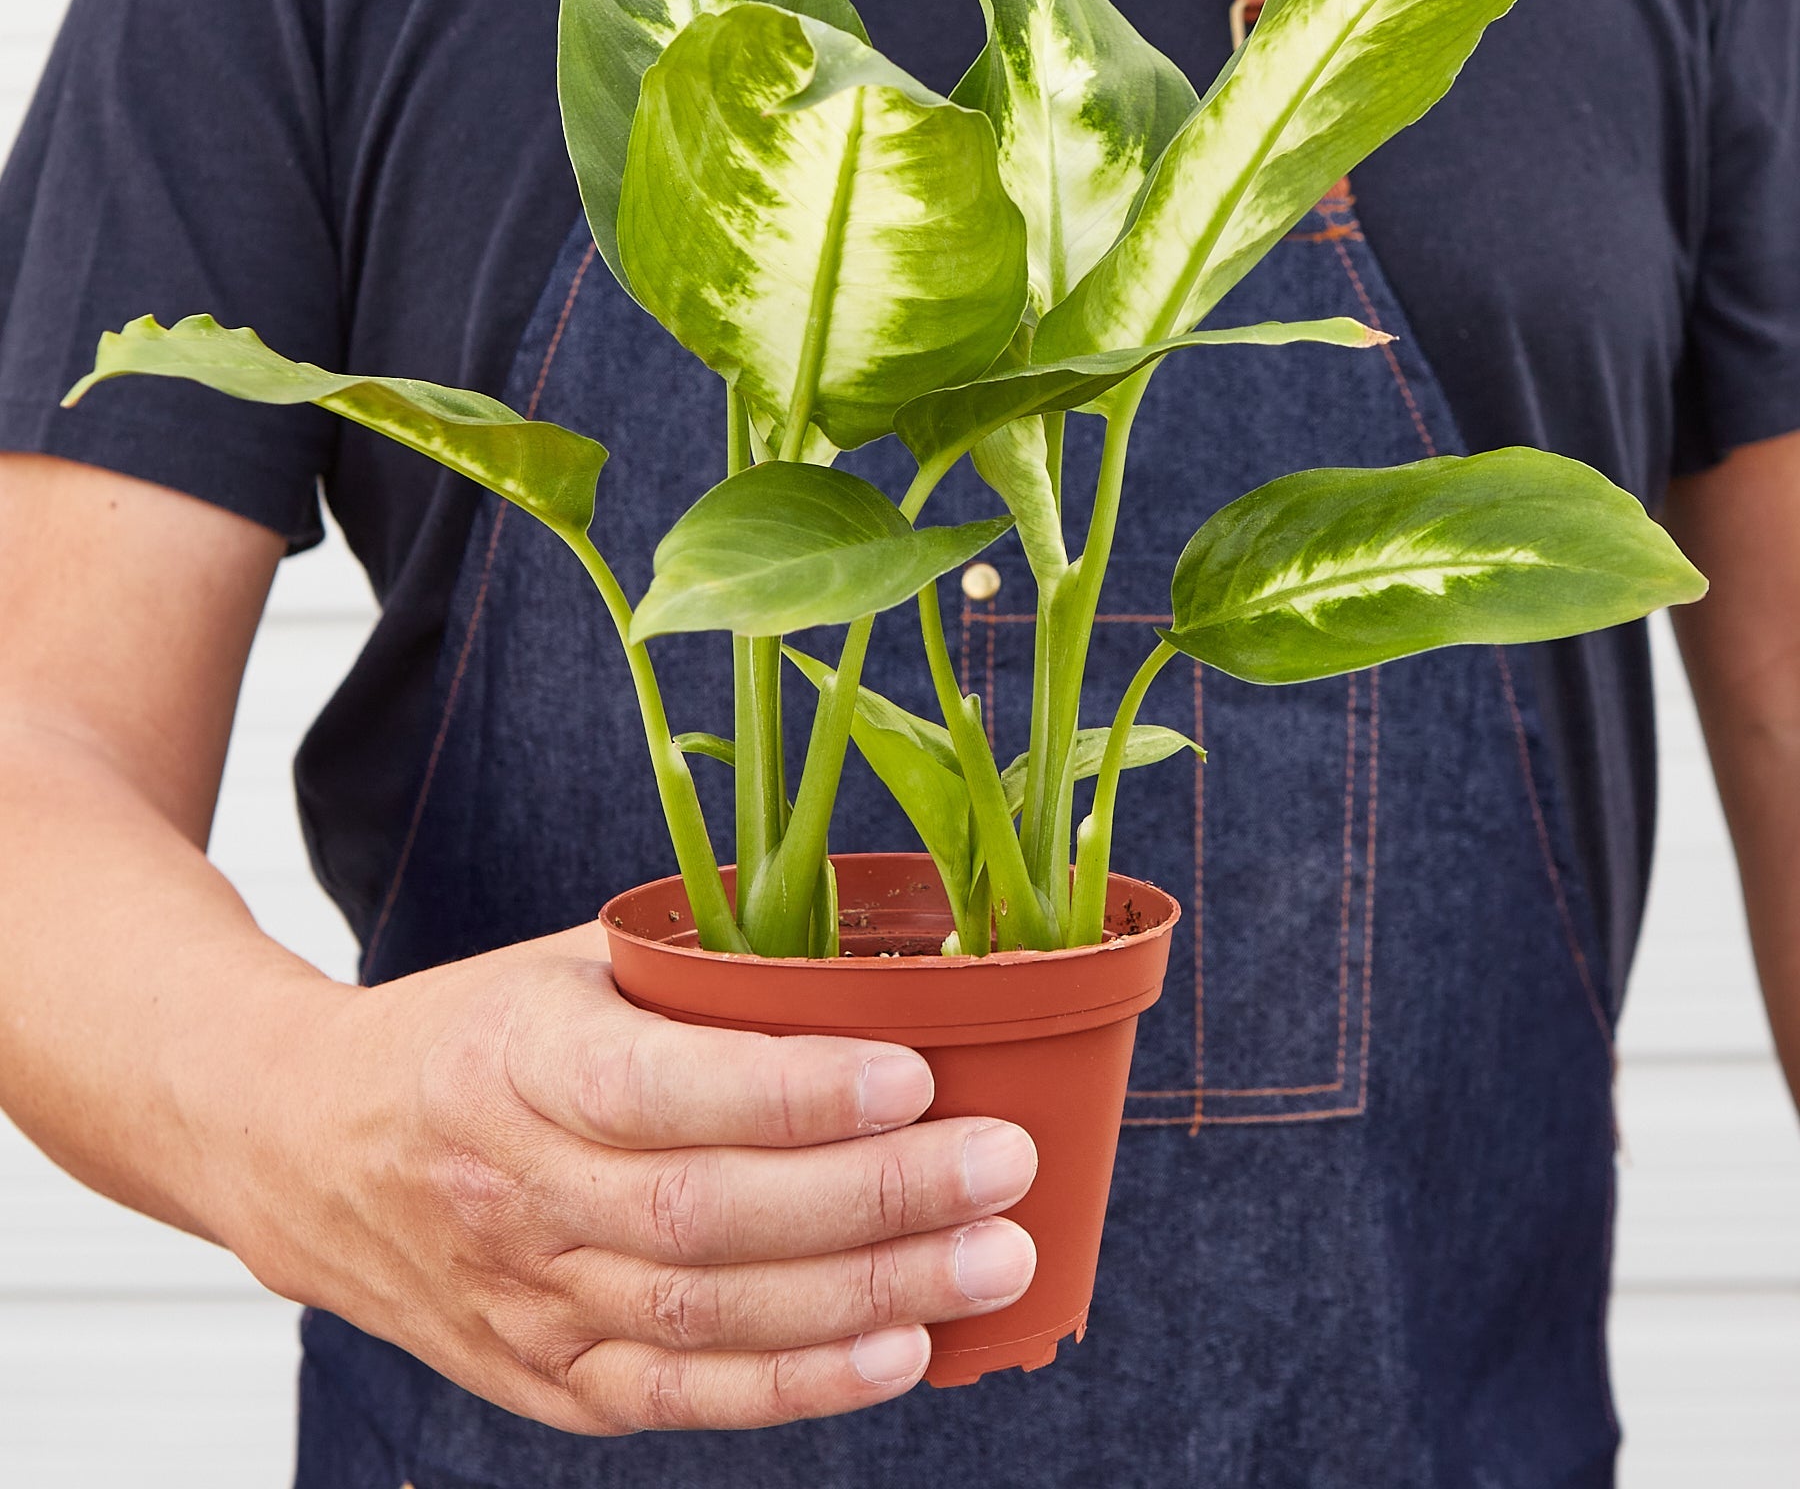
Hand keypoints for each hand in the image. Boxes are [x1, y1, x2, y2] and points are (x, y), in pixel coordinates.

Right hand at [217, 927, 1038, 1434]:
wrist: (309, 1145)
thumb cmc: (476, 1033)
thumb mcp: (567, 967)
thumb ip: (701, 971)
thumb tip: (883, 964)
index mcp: (517, 1061)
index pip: (661, 1088)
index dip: (792, 1091)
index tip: (915, 1071)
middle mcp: (513, 1189)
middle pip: (705, 1215)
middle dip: (873, 1198)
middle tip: (1001, 1167)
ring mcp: (522, 1297)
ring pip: (704, 1319)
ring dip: (864, 1297)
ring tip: (991, 1260)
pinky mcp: (538, 1375)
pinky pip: (676, 1398)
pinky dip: (795, 1388)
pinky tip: (899, 1355)